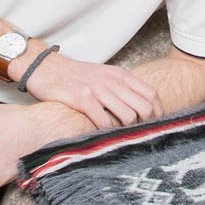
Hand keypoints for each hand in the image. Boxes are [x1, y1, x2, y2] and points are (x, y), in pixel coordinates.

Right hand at [21, 51, 160, 129]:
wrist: (45, 67)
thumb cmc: (74, 75)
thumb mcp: (103, 75)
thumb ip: (120, 87)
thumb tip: (139, 106)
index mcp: (120, 75)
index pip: (151, 94)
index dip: (158, 112)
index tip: (156, 124)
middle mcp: (112, 81)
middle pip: (144, 107)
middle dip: (146, 124)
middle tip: (140, 135)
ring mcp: (98, 89)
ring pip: (128, 115)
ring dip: (128, 130)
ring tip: (123, 137)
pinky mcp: (82, 99)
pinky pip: (103, 121)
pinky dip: (107, 132)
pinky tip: (103, 136)